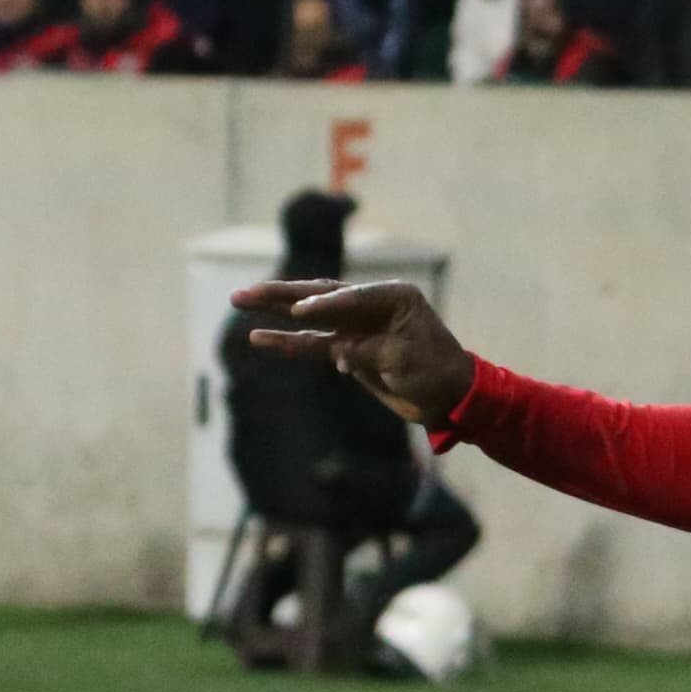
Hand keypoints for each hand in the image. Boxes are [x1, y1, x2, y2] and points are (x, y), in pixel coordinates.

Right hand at [231, 274, 471, 424]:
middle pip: (318, 295)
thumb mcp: (406, 359)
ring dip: (274, 311)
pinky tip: (258, 338)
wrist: (451, 399)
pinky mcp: (348, 349)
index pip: (350, 296)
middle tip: (245, 292)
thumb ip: (368, 349)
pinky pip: (313, 344)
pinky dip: (288, 342)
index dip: (324, 305)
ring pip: (308, 316)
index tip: (299, 313)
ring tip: (239, 301)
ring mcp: (356, 326)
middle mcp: (370, 305)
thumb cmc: (437, 373)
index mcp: (393, 296)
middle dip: (280, 294)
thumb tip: (339, 351)